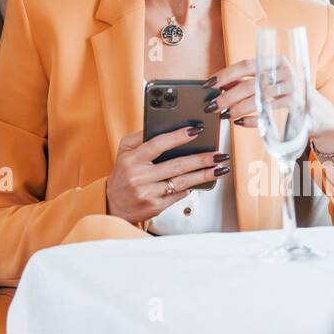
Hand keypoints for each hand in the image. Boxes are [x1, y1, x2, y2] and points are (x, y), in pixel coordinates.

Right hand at [105, 125, 229, 223]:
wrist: (113, 205)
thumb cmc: (122, 174)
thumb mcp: (124, 151)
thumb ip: (139, 136)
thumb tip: (162, 126)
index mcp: (132, 159)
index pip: (158, 144)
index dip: (178, 136)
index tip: (196, 130)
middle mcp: (140, 177)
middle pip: (176, 165)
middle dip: (201, 159)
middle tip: (218, 153)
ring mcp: (148, 193)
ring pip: (182, 182)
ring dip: (203, 174)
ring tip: (219, 167)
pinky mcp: (155, 207)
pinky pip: (179, 195)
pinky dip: (190, 187)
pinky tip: (201, 181)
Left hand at [208, 59, 333, 146]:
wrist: (320, 114)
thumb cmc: (289, 96)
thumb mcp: (271, 84)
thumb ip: (249, 82)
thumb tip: (220, 86)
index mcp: (277, 61)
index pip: (246, 65)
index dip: (226, 74)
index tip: (210, 84)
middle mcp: (286, 72)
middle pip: (250, 84)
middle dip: (228, 97)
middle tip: (213, 105)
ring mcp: (293, 89)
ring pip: (258, 99)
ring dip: (238, 109)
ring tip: (226, 115)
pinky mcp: (298, 107)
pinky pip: (269, 113)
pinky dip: (252, 120)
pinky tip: (241, 122)